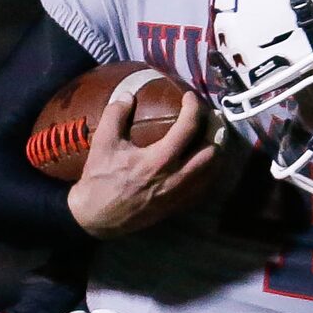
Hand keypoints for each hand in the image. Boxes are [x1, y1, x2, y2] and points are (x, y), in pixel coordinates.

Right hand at [64, 91, 223, 237]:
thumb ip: (115, 115)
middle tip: (208, 117)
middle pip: (211, 151)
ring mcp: (180, 194)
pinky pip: (205, 186)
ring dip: (215, 151)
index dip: (194, 107)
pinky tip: (202, 161)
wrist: (98, 217)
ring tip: (209, 136)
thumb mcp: (103, 144)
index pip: (189, 128)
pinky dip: (209, 171)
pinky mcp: (179, 205)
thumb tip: (129, 95)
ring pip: (213, 171)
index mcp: (158, 160)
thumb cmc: (100, 179)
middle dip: (213, 130)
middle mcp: (175, 178)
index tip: (190, 97)